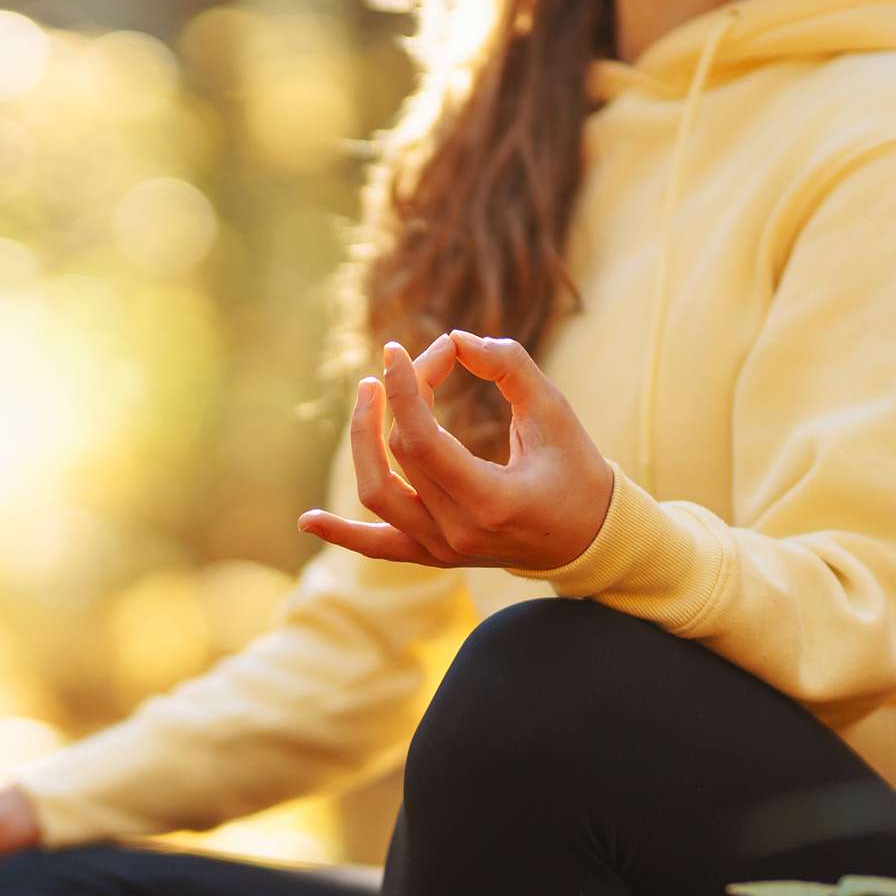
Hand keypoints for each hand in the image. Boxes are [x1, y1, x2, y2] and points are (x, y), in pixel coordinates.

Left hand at [296, 330, 612, 569]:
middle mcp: (458, 533)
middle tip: (406, 361)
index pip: (421, 440)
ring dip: (362, 444)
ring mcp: (442, 549)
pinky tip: (308, 520)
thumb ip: (511, 368)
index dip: (405, 388)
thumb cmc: (577, 472)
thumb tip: (457, 340)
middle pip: (401, 454)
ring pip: (377, 497)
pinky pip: (378, 548)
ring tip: (368, 394)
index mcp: (490, 501)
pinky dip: (343, 534)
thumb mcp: (555, 413)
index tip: (400, 348)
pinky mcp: (434, 555)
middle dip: (400, 396)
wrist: (587, 539)